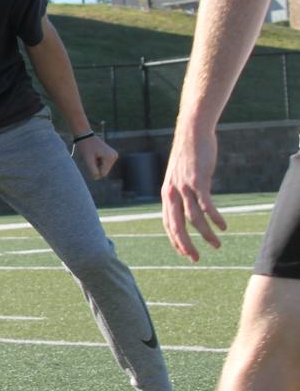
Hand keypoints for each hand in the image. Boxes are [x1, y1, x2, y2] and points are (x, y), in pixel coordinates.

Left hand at [73, 134, 117, 179]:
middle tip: (91, 157)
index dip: (94, 170)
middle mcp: (115, 156)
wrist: (84, 135)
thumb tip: (96, 178)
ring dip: (96, 164)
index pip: (103, 173)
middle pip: (104, 171)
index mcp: (110, 158)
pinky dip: (97, 161)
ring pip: (103, 168)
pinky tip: (95, 154)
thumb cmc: (85, 146)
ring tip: (93, 155)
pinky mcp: (110, 155)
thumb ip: (92, 170)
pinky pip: (103, 164)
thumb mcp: (87, 160)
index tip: (90, 160)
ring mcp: (113, 155)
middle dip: (96, 167)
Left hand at [161, 128, 225, 262]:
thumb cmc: (188, 155)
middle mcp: (172, 193)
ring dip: (206, 233)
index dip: (175, 239)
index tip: (184, 253)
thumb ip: (184, 192)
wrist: (191, 132)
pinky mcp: (198, 180)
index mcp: (166, 194)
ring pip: (193, 218)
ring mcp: (184, 187)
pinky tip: (223, 226)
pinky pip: (206, 204)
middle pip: (176, 225)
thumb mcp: (181, 176)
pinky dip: (214, 218)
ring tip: (217, 244)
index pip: (167, 223)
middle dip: (185, 244)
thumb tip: (192, 205)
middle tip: (196, 258)